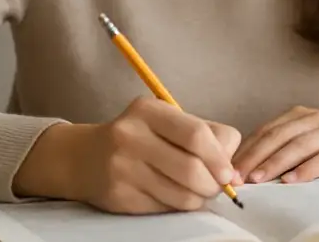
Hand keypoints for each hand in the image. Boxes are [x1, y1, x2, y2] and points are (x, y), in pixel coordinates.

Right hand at [14, 96, 242, 213]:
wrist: (84, 157)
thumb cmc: (140, 137)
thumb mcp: (168, 121)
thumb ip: (205, 135)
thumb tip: (234, 171)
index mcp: (149, 110)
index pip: (197, 135)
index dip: (220, 158)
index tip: (229, 173)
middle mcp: (131, 136)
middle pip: (192, 169)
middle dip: (213, 185)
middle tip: (217, 187)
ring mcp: (122, 167)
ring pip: (181, 195)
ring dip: (199, 199)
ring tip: (197, 192)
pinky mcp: (119, 196)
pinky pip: (164, 208)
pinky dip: (178, 206)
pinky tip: (173, 195)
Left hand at [232, 106, 318, 184]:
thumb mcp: (313, 139)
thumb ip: (288, 147)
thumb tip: (252, 168)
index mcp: (300, 117)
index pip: (266, 131)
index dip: (246, 150)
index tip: (226, 168)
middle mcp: (314, 120)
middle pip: (277, 137)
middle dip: (253, 157)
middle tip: (235, 176)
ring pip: (298, 146)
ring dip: (275, 163)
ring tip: (257, 179)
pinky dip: (308, 169)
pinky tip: (293, 180)